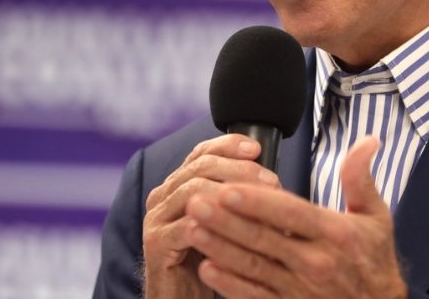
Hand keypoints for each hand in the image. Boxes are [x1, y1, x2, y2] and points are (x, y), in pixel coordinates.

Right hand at [142, 134, 281, 297]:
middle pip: (200, 167)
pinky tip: (244, 229)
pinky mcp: (156, 243)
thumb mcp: (225, 222)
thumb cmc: (208, 257)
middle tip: (271, 180)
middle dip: (240, 169)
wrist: (181, 297)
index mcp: (178, 184)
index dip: (229, 145)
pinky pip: (189, 227)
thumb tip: (273, 179)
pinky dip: (219, 226)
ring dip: (232, 194)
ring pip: (194, 192)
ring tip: (262, 202)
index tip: (258, 148)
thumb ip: (237, 198)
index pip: (202, 152)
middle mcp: (163, 196)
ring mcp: (156, 218)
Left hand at [186, 137, 407, 298]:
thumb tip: (367, 139)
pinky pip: (254, 295)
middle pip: (263, 238)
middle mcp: (315, 261)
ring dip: (219, 247)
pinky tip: (207, 267)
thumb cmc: (375, 260)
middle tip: (195, 202)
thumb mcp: (376, 217)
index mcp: (335, 233)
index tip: (228, 188)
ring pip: (253, 266)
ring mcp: (300, 287)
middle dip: (226, 220)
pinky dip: (229, 284)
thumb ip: (361, 178)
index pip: (291, 214)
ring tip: (191, 229)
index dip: (258, 202)